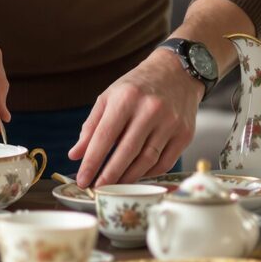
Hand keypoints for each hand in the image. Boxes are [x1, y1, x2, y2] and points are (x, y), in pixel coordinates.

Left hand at [69, 49, 201, 186]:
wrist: (177, 72)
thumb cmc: (137, 87)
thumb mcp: (109, 97)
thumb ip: (91, 126)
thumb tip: (75, 155)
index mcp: (126, 99)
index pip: (104, 137)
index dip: (91, 162)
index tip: (82, 180)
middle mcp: (150, 110)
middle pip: (126, 152)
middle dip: (109, 176)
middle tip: (98, 189)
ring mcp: (170, 123)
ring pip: (146, 161)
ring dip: (128, 178)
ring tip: (115, 186)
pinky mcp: (185, 134)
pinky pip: (165, 163)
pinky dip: (149, 173)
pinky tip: (137, 176)